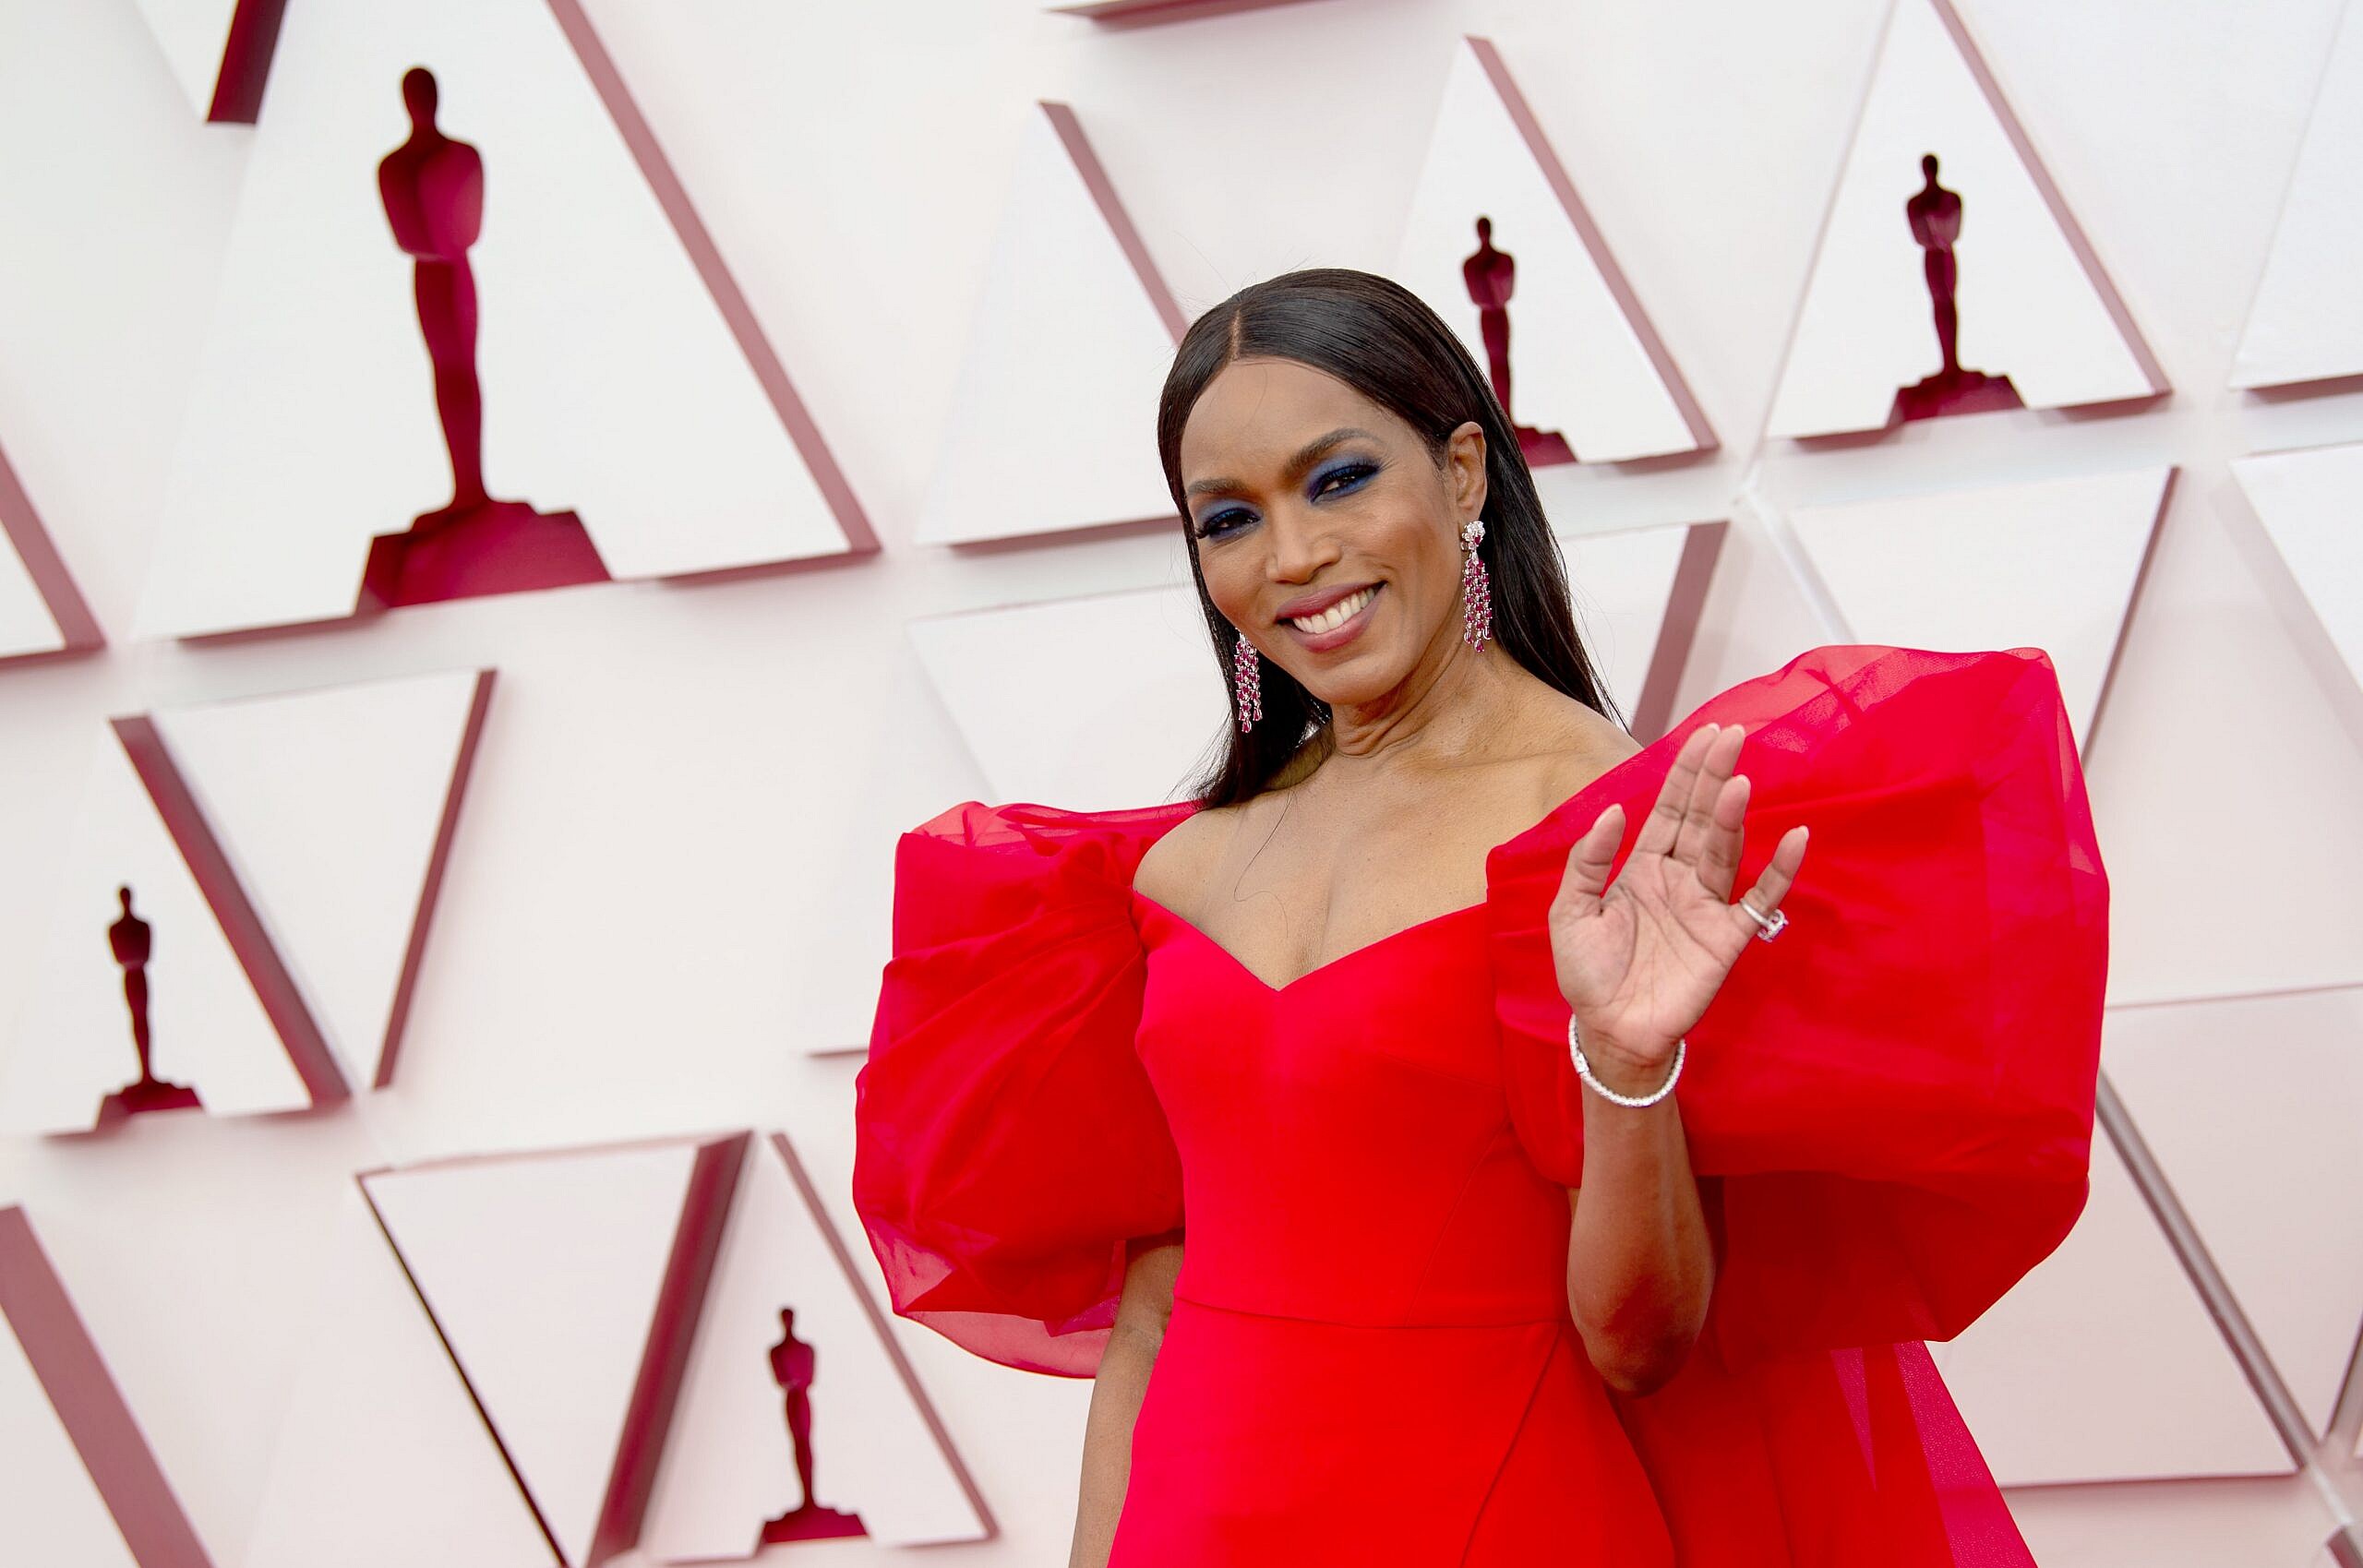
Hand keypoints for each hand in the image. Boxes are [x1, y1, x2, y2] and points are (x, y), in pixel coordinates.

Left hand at [1550, 722, 1806, 1087]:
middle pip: (1701, 820)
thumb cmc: (1588, 974)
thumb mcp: (1570, 912)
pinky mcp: (1726, 940)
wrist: (1609, 1031)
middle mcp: (1679, 879)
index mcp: (1642, 868)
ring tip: (1739, 782)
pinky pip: (1758, 900)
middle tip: (1731, 737)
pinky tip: (1794, 839)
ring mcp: (1706, 907)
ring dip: (1732, 818)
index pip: (1669, 810)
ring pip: (1724, 851)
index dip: (1686, 773)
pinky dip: (1779, 872)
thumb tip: (1613, 811)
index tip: (1705, 735)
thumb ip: (1587, 862)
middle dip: (1713, 778)